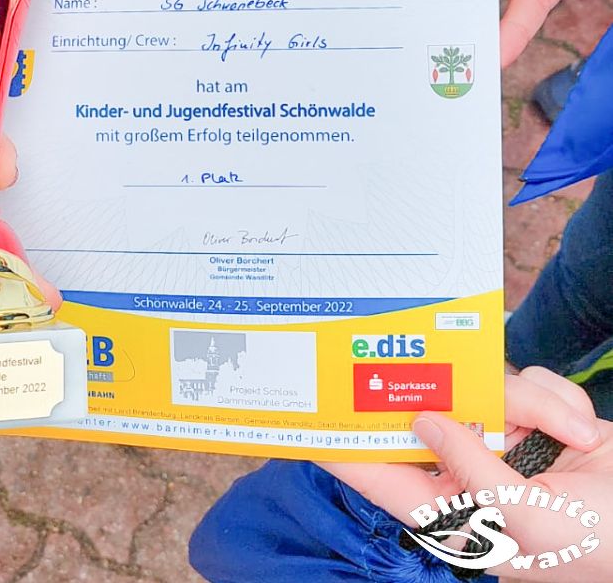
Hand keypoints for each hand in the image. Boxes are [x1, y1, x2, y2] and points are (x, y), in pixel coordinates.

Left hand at [319, 369, 612, 581]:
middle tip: (421, 346)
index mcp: (457, 514)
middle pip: (431, 413)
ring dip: (528, 402)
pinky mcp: (534, 416)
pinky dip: (554, 397)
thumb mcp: (529, 520)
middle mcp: (470, 474)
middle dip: (449, 391)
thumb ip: (471, 472)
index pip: (383, 477)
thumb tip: (425, 420)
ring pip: (481, 389)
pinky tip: (583, 428)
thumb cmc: (602, 543)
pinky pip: (525, 381)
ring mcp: (503, 442)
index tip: (306, 414)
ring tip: (574, 432)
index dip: (344, 447)